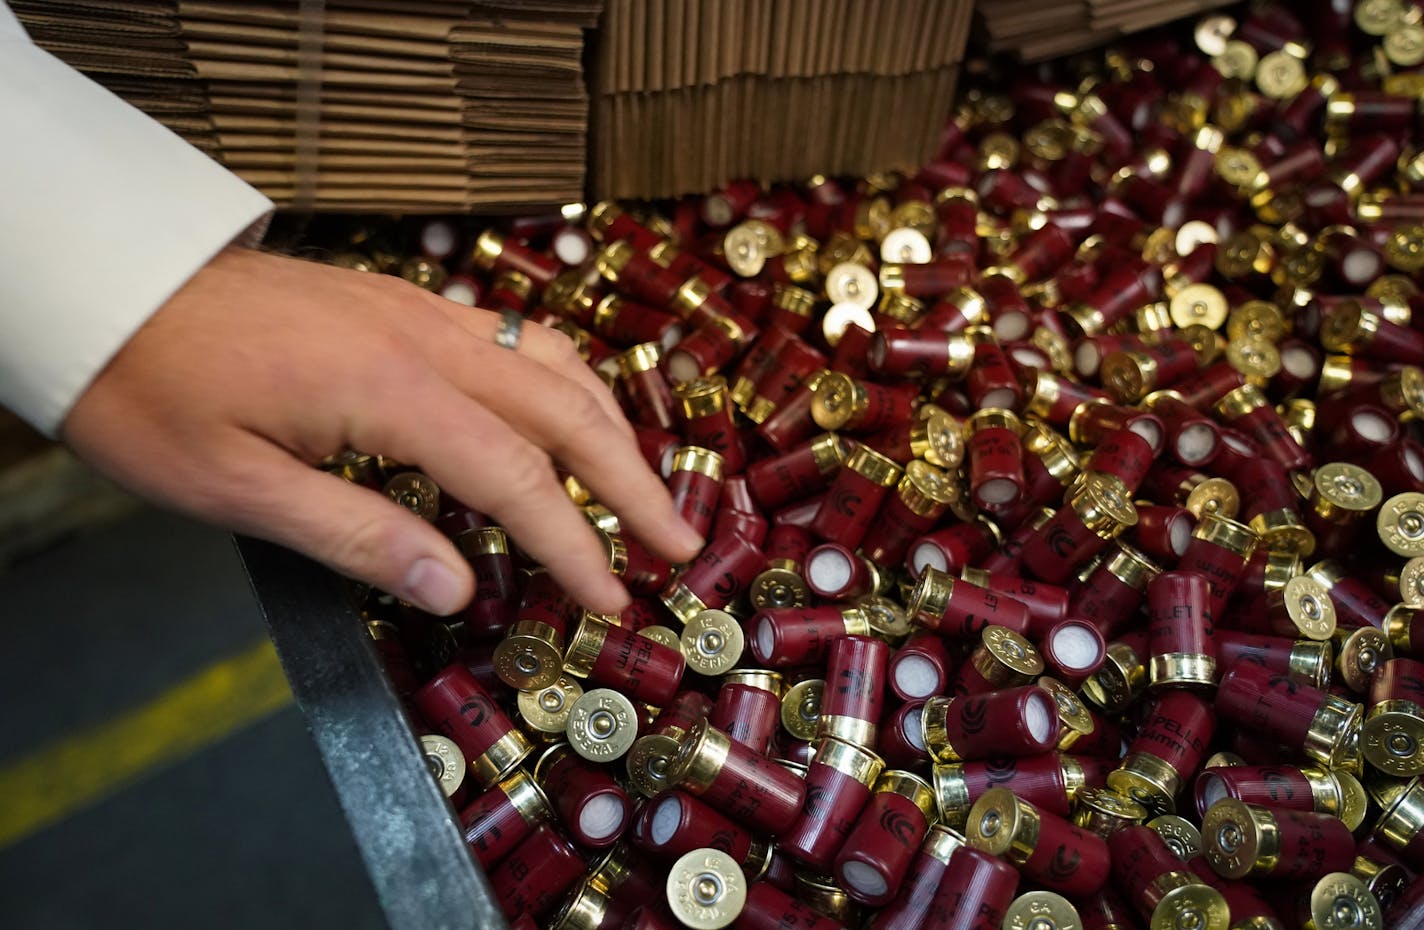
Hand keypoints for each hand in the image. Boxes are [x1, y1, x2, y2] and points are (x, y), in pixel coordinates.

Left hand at [62, 247, 702, 614]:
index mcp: (391, 391)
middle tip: (680, 544)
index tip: (615, 598)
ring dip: (611, 427)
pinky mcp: (404, 304)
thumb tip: (458, 587)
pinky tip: (569, 413)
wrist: (108, 283)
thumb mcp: (235, 486)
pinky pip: (515, 339)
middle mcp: (427, 341)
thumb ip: (356, 537)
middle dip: (633, 482)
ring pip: (552, 365)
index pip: (518, 479)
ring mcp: (421, 312)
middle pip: (566, 412)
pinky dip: (566, 384)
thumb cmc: (152, 391)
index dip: (575, 545)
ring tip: (645, 484)